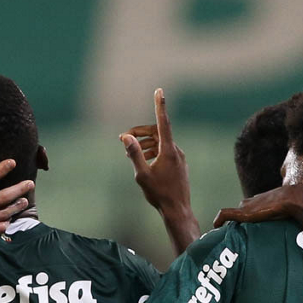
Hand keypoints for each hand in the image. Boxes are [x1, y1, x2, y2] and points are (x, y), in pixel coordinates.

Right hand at [120, 88, 189, 214]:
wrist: (177, 210)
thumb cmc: (159, 194)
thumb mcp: (141, 174)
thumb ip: (134, 154)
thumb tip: (126, 137)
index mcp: (168, 150)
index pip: (162, 122)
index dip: (159, 105)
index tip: (159, 91)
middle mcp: (176, 151)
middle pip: (157, 133)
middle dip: (140, 133)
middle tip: (123, 138)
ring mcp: (179, 159)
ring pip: (160, 144)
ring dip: (145, 145)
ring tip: (130, 154)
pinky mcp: (179, 166)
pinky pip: (165, 153)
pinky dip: (152, 153)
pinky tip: (143, 162)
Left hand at [214, 184, 302, 227]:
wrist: (296, 199)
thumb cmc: (299, 205)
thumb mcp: (295, 211)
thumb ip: (298, 219)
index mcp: (264, 200)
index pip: (252, 205)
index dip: (246, 213)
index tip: (243, 222)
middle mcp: (254, 202)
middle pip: (241, 208)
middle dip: (236, 216)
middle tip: (230, 229)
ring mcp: (248, 207)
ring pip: (233, 212)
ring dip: (228, 220)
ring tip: (221, 230)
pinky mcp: (244, 213)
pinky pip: (227, 214)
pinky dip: (220, 219)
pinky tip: (215, 226)